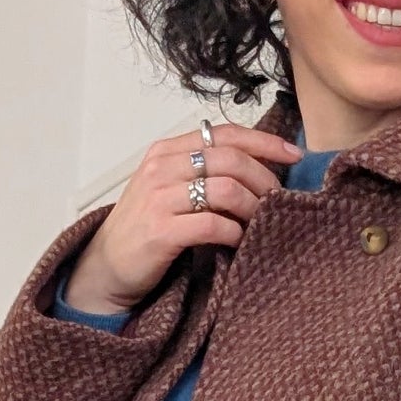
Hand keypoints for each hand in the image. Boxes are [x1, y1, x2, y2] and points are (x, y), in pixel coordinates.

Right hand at [65, 122, 299, 315]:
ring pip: (226, 189)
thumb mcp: (170, 188)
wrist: (106, 267)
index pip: (224, 133)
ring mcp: (158, 198)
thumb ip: (204, 172)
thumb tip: (261, 171)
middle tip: (277, 201)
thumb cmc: (146, 228)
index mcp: (166, 151)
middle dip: (264, 179)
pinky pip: (213, 224)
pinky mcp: (160, 231)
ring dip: (252, 207)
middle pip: (231, 159)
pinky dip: (235, 232)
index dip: (264, 142)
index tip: (293, 156)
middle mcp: (161, 167)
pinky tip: (238, 241)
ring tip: (259, 223)